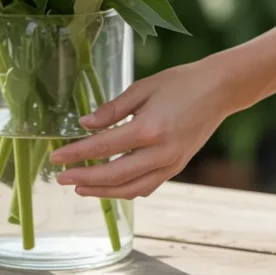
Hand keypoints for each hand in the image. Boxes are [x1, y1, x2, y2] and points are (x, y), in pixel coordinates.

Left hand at [49, 53, 243, 199]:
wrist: (219, 90)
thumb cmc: (179, 82)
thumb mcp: (142, 88)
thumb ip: (112, 109)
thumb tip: (84, 125)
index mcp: (149, 128)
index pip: (103, 147)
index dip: (76, 154)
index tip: (55, 157)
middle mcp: (160, 152)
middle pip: (114, 175)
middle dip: (84, 179)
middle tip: (60, 178)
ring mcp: (171, 163)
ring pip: (131, 188)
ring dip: (102, 191)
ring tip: (80, 187)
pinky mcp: (177, 167)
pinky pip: (147, 186)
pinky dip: (126, 190)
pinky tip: (110, 187)